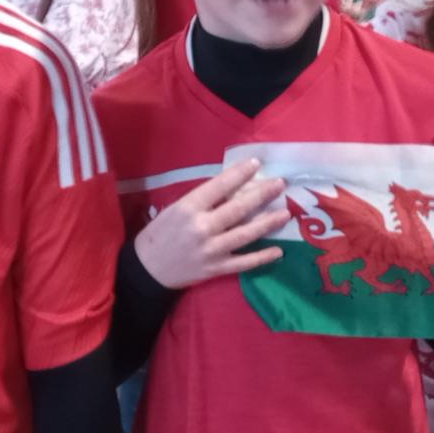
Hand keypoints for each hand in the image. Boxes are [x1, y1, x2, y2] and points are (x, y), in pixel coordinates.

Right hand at [134, 159, 285, 288]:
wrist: (148, 268)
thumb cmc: (161, 233)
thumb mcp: (176, 209)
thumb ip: (202, 200)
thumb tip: (233, 187)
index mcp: (189, 208)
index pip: (219, 186)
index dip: (240, 174)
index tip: (256, 164)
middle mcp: (202, 227)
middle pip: (238, 208)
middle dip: (262, 195)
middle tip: (280, 185)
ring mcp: (211, 249)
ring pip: (246, 234)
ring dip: (268, 223)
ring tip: (285, 213)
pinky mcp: (216, 268)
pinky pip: (244, 262)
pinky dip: (262, 257)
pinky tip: (278, 251)